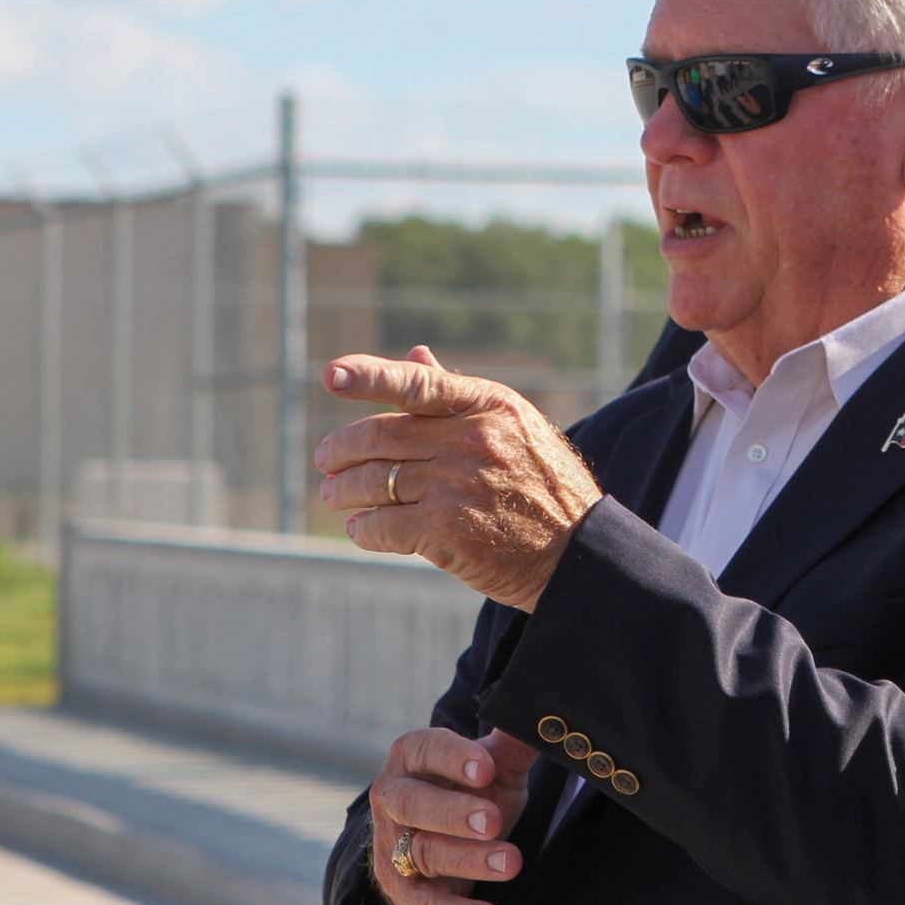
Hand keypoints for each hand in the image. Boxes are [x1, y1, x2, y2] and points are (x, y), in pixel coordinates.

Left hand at [316, 346, 602, 611]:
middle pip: (380, 437)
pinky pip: (383, 526)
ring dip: (344, 491)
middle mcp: (472, 440)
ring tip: (335, 495)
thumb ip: (457, 395)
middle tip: (325, 461)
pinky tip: (362, 528)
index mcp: (489, 405)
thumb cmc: (541, 484)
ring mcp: (458, 486)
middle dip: (340, 450)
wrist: (578, 551)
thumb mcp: (512, 426)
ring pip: (375, 482)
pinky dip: (364, 528)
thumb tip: (414, 353)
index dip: (369, 376)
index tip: (331, 375)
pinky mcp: (448, 532)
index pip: (417, 383)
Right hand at [365, 725, 538, 904]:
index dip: (453, 758)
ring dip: (468, 860)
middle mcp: (393, 798)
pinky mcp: (403, 890)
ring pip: (422, 853)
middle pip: (412, 804)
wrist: (437, 837)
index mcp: (411, 757)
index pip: (424, 750)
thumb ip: (511, 745)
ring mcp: (393, 846)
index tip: (486, 767)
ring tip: (512, 863)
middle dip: (453, 812)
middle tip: (493, 820)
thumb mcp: (493, 767)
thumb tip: (541, 719)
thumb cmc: (470, 790)